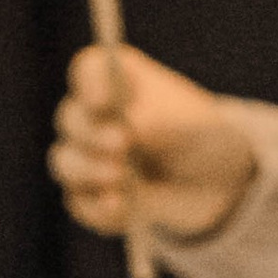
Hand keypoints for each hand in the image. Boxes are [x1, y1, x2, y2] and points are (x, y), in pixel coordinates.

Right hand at [50, 42, 254, 240]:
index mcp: (118, 80)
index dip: (90, 83)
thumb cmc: (198, 133)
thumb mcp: (190, 121)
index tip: (104, 101)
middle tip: (122, 144)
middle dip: (92, 133)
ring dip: (88, 171)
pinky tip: (120, 209)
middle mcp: (93, 114)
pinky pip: (79, 203)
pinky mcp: (89, 194)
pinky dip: (97, 208)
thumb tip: (128, 132)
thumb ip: (157, 120)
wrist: (213, 178)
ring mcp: (86, 155)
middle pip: (70, 118)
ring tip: (120, 177)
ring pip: (64, 162)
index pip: (88, 69)